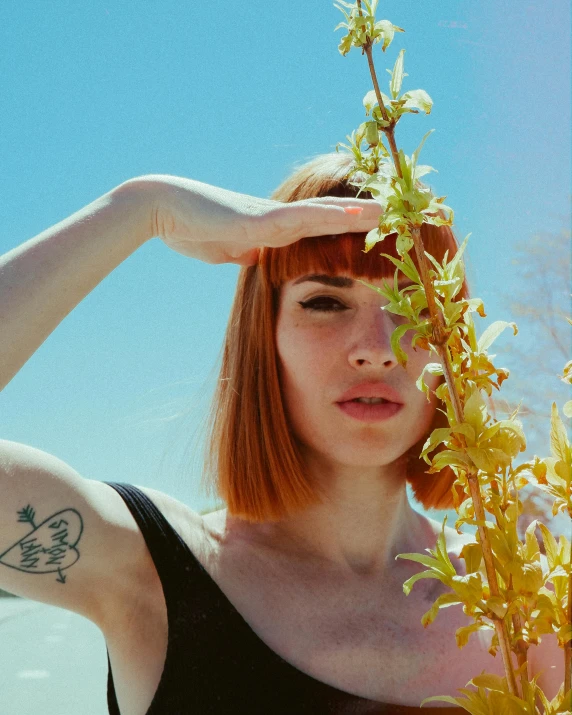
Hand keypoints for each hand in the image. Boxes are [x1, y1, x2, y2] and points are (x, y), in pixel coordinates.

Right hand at [146, 174, 381, 265]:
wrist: (164, 210)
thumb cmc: (194, 229)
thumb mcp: (230, 251)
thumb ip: (250, 254)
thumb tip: (260, 261)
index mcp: (278, 231)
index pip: (325, 232)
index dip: (354, 233)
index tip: (383, 237)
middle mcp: (283, 220)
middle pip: (335, 219)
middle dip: (370, 221)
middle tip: (405, 218)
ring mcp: (274, 218)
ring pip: (329, 214)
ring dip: (364, 214)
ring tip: (398, 211)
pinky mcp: (261, 221)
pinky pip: (305, 218)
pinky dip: (334, 217)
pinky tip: (360, 215)